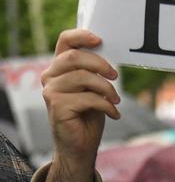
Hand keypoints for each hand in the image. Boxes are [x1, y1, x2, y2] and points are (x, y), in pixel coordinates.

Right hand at [41, 29, 121, 181]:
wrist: (80, 146)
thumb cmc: (88, 116)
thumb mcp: (94, 89)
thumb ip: (95, 73)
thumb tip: (110, 57)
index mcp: (59, 68)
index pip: (65, 41)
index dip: (81, 36)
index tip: (100, 40)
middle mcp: (51, 76)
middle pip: (76, 57)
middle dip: (101, 65)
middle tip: (116, 77)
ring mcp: (51, 91)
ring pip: (83, 77)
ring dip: (107, 89)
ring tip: (116, 101)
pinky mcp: (57, 106)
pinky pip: (88, 98)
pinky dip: (107, 106)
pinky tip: (113, 114)